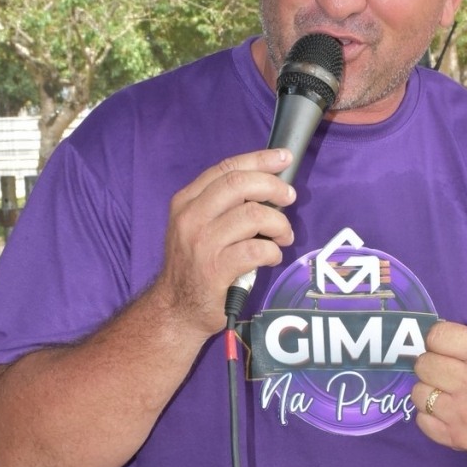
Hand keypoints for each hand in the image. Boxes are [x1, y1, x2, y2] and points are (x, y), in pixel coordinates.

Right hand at [153, 148, 295, 340]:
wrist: (176, 308)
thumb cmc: (195, 265)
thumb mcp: (198, 225)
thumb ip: (223, 204)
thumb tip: (267, 184)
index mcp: (187, 201)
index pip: (226, 169)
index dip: (259, 160)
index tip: (284, 158)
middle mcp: (190, 218)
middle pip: (240, 185)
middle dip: (273, 187)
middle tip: (289, 198)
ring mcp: (202, 244)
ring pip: (253, 216)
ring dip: (279, 225)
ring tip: (283, 236)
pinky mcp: (215, 269)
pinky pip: (256, 250)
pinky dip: (273, 252)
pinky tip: (272, 257)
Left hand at [412, 262, 466, 450]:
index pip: (436, 335)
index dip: (442, 339)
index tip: (456, 347)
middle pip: (423, 363)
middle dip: (434, 364)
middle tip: (451, 369)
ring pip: (418, 391)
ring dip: (429, 389)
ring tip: (450, 389)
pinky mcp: (458, 438)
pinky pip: (420, 419)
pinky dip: (429, 415)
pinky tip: (449, 409)